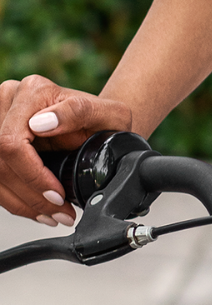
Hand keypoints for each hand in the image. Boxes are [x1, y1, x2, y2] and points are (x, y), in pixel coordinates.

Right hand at [0, 75, 131, 226]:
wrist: (96, 124)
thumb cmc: (103, 119)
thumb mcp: (107, 113)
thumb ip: (78, 112)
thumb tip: (42, 123)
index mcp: (33, 91)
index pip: (13, 142)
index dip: (32, 175)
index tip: (56, 194)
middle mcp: (8, 101)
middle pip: (0, 161)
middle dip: (29, 194)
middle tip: (57, 211)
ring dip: (21, 202)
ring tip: (50, 214)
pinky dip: (15, 198)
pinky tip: (36, 207)